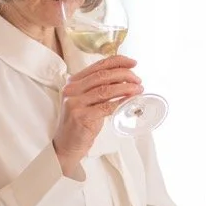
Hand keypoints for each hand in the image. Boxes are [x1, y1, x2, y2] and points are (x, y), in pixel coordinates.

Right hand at [53, 56, 142, 176]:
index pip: (98, 66)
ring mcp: (75, 102)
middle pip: (103, 76)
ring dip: (125, 88)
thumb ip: (100, 87)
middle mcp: (72, 89)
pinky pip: (106, 107)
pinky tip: (130, 101)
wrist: (67, 144)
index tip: (133, 63)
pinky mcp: (81, 116)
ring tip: (138, 89)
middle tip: (138, 79)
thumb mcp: (87, 100)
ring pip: (105, 90)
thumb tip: (125, 77)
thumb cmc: (81, 121)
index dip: (118, 61)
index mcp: (73, 82)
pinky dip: (120, 102)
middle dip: (124, 75)